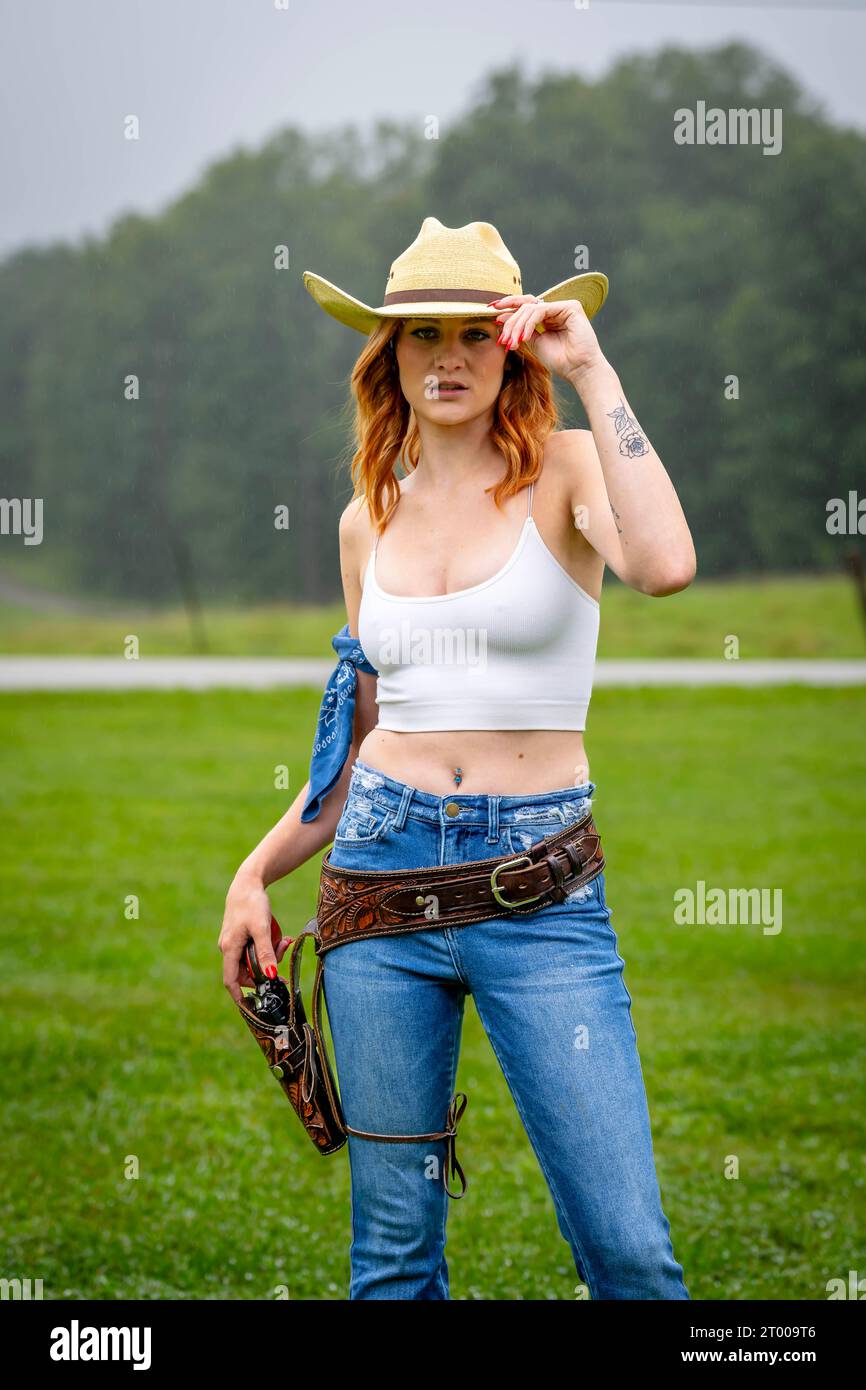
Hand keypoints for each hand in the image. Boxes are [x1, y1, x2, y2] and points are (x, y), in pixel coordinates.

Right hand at [219, 870, 293, 1003]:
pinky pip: (255, 949)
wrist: (247, 883)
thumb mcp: (262, 928)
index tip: (252, 1007)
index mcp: (229, 948)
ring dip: (270, 955)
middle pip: (246, 971)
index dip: (240, 996)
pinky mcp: (240, 936)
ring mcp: (234, 942)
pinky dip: (267, 946)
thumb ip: (266, 952)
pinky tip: (280, 937)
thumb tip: (271, 976)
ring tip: (285, 940)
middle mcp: (228, 948)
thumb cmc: (252, 903)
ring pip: (253, 960)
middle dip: (266, 969)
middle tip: (283, 959)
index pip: (230, 981)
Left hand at [491, 292, 605, 383]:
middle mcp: (555, 309)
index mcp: (548, 316)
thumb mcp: (534, 343)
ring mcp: (563, 306)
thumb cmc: (561, 361)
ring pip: (531, 308)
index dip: (508, 306)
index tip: (491, 311)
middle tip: (501, 333)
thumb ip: (521, 330)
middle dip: (510, 319)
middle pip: (526, 305)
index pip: (525, 306)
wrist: (578, 370)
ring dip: (517, 325)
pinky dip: (529, 324)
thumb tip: (501, 318)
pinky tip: (525, 337)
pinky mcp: (570, 307)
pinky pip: (541, 310)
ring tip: (513, 342)